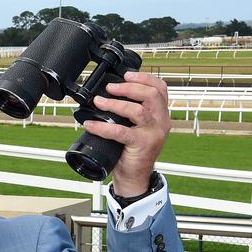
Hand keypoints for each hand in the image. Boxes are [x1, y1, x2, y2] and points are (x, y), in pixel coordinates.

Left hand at [83, 71, 171, 195]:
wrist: (134, 176)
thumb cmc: (131, 151)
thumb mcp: (135, 127)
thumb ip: (129, 113)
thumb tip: (104, 96)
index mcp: (161, 114)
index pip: (161, 89)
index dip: (145, 78)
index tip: (127, 74)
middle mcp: (161, 121)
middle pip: (152, 95)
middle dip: (129, 87)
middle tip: (110, 87)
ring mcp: (154, 133)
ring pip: (139, 110)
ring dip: (116, 103)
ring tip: (99, 101)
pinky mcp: (143, 144)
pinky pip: (122, 131)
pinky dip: (103, 127)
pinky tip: (90, 125)